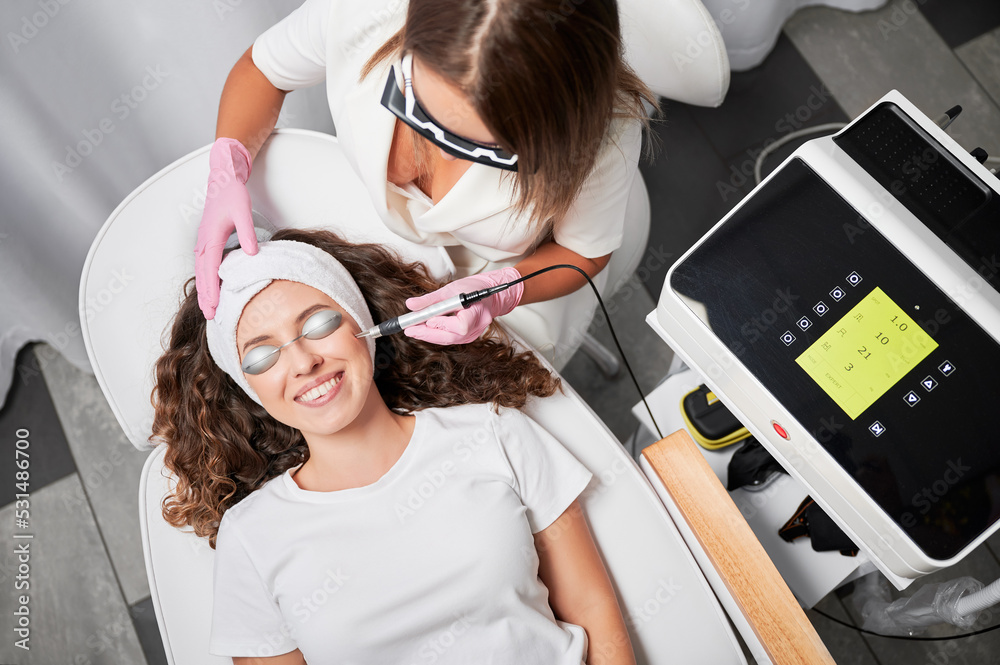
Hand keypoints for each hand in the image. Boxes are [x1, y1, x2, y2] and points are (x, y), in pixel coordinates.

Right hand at [194, 138, 256, 318]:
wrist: (222, 178)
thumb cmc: (232, 193)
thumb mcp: (242, 211)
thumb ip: (247, 232)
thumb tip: (251, 253)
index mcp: (211, 237)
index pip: (211, 270)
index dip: (213, 290)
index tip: (215, 306)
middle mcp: (204, 241)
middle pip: (203, 275)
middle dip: (206, 296)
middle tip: (211, 316)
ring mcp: (204, 241)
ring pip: (202, 271)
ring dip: (205, 290)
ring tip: (210, 308)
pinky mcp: (208, 240)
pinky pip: (205, 264)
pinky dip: (207, 278)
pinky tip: (213, 288)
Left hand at [403, 268, 523, 344]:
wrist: (488, 292)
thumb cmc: (472, 288)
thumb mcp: (450, 289)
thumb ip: (430, 299)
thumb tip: (410, 305)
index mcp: (477, 313)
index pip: (460, 325)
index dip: (443, 324)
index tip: (427, 320)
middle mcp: (477, 327)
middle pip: (451, 336)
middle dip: (428, 334)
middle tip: (409, 330)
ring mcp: (473, 334)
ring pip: (449, 339)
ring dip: (430, 336)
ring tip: (413, 330)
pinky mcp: (468, 336)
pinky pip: (451, 338)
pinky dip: (437, 334)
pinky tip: (425, 330)